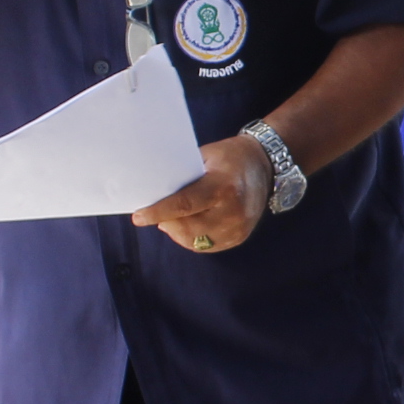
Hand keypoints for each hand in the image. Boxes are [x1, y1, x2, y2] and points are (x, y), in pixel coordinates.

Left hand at [131, 133, 272, 256]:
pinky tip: (188, 225)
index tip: (138, 217)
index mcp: (224, 186)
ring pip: (195, 241)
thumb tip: (153, 192)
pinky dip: (191, 238)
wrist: (265, 166)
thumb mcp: (205, 157)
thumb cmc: (229, 157)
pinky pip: (206, 246)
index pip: (184, 204)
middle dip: (166, 223)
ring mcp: (239, 228)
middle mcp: (234, 211)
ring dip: (177, 233)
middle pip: (188, 228)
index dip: (158, 212)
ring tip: (170, 220)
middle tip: (152, 215)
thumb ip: (183, 176)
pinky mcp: (239, 238)